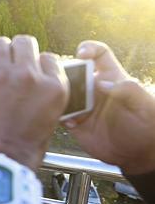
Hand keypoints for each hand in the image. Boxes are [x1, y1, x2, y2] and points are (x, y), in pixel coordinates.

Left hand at [0, 35, 68, 170]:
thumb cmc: (22, 148)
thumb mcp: (49, 119)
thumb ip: (42, 93)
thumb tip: (34, 80)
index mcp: (53, 87)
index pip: (48, 57)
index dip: (37, 64)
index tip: (30, 71)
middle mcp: (28, 76)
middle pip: (24, 42)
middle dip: (16, 50)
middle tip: (10, 61)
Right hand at [65, 40, 154, 174]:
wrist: (136, 155)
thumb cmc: (147, 127)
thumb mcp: (144, 106)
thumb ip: (128, 89)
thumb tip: (102, 82)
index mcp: (112, 77)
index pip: (99, 54)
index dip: (89, 48)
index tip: (81, 54)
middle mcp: (94, 88)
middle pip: (73, 70)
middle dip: (65, 71)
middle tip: (64, 81)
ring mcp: (82, 104)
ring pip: (62, 90)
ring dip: (58, 93)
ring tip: (65, 104)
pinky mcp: (73, 120)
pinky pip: (59, 112)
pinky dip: (58, 113)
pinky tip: (69, 122)